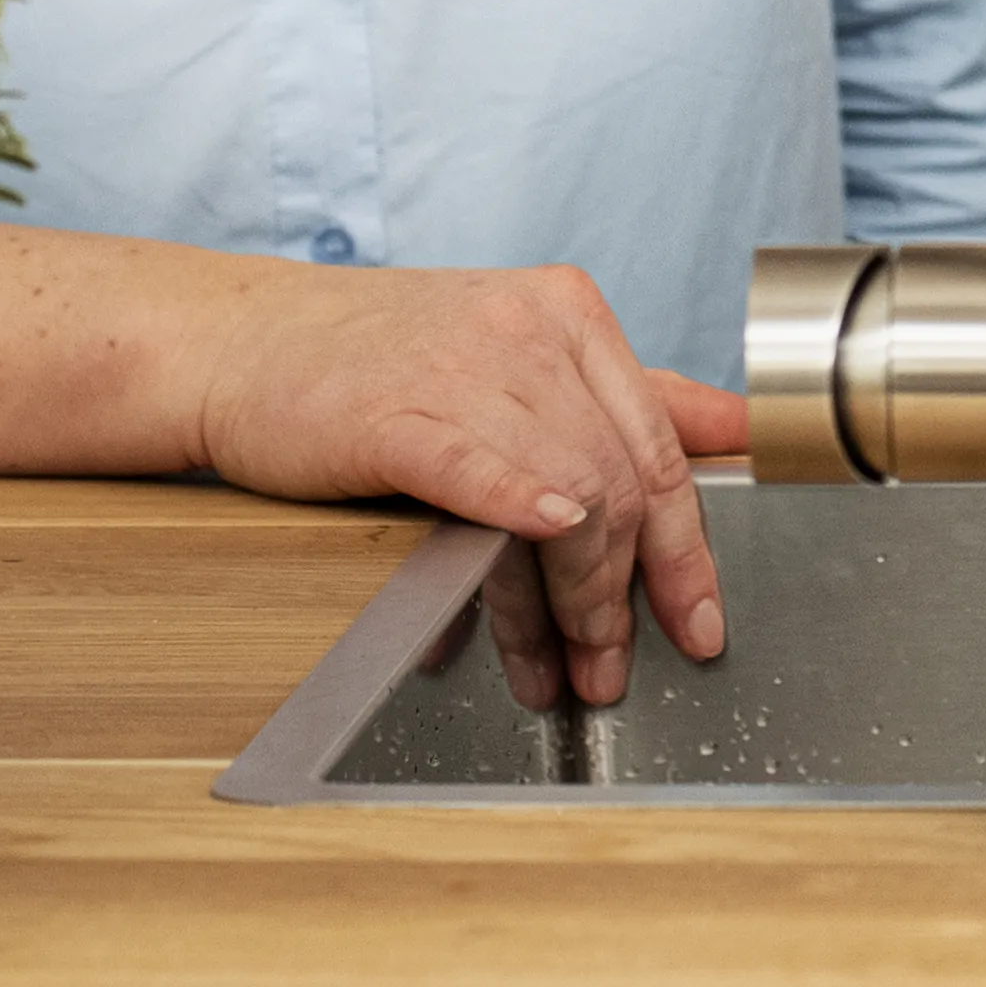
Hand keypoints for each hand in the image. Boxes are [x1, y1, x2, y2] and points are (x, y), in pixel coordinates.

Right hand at [0, 225, 741, 710]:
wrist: (243, 343)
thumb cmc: (378, 360)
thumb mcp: (519, 358)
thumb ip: (633, 396)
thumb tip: (743, 432)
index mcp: (570, 313)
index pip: (659, 445)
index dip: (687, 547)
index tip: (700, 622)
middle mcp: (529, 330)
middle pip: (616, 478)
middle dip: (627, 593)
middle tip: (615, 669)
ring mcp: (463, 365)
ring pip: (558, 495)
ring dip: (566, 603)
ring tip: (559, 673)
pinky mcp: (393, 410)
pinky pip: (475, 464)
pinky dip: (519, 506)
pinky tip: (545, 544)